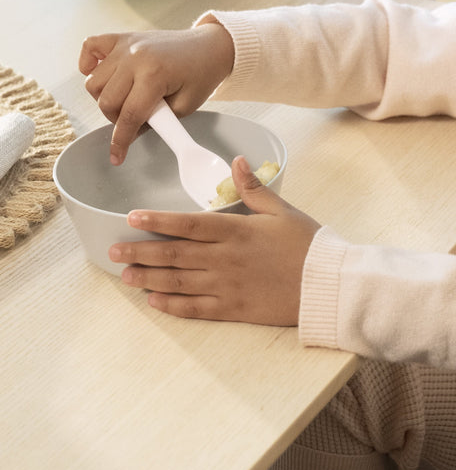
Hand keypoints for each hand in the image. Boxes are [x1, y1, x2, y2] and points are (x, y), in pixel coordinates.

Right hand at [79, 22, 234, 163]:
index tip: (117, 156)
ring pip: (94, 81)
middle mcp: (135, 57)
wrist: (210, 47)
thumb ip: (157, 121)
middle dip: (117, 119)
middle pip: (106, 101)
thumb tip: (131, 132)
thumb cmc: (202, 74)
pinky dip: (88, 63)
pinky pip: (90, 47)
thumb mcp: (186, 106)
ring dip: (105, 97)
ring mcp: (126, 45)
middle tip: (135, 119)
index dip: (121, 141)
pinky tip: (103, 75)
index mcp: (154, 74)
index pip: (129, 115)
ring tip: (127, 99)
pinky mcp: (122, 38)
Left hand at [110, 156, 319, 324]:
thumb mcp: (282, 210)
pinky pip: (194, 308)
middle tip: (114, 249)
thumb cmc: (307, 244)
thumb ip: (255, 189)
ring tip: (125, 273)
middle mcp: (225, 258)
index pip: (188, 223)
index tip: (133, 217)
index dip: (158, 220)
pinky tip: (154, 300)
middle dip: (141, 250)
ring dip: (148, 277)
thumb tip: (238, 161)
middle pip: (174, 254)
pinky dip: (171, 304)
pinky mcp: (233, 309)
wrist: (326, 284)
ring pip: (178, 281)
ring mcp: (226, 286)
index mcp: (237, 231)